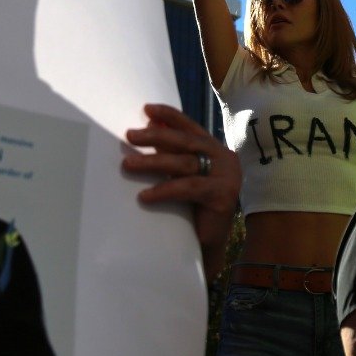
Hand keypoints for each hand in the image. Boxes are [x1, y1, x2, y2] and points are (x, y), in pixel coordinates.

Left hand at [123, 104, 239, 271]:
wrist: (208, 246)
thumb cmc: (193, 209)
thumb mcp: (182, 174)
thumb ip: (171, 151)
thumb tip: (149, 125)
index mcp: (215, 149)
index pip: (191, 127)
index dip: (170, 116)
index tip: (146, 109)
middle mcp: (225, 158)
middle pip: (186, 141)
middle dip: (156, 136)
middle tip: (130, 136)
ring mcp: (227, 177)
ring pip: (184, 163)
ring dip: (153, 162)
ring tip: (128, 164)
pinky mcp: (223, 196)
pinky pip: (188, 188)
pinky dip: (164, 190)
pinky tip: (144, 196)